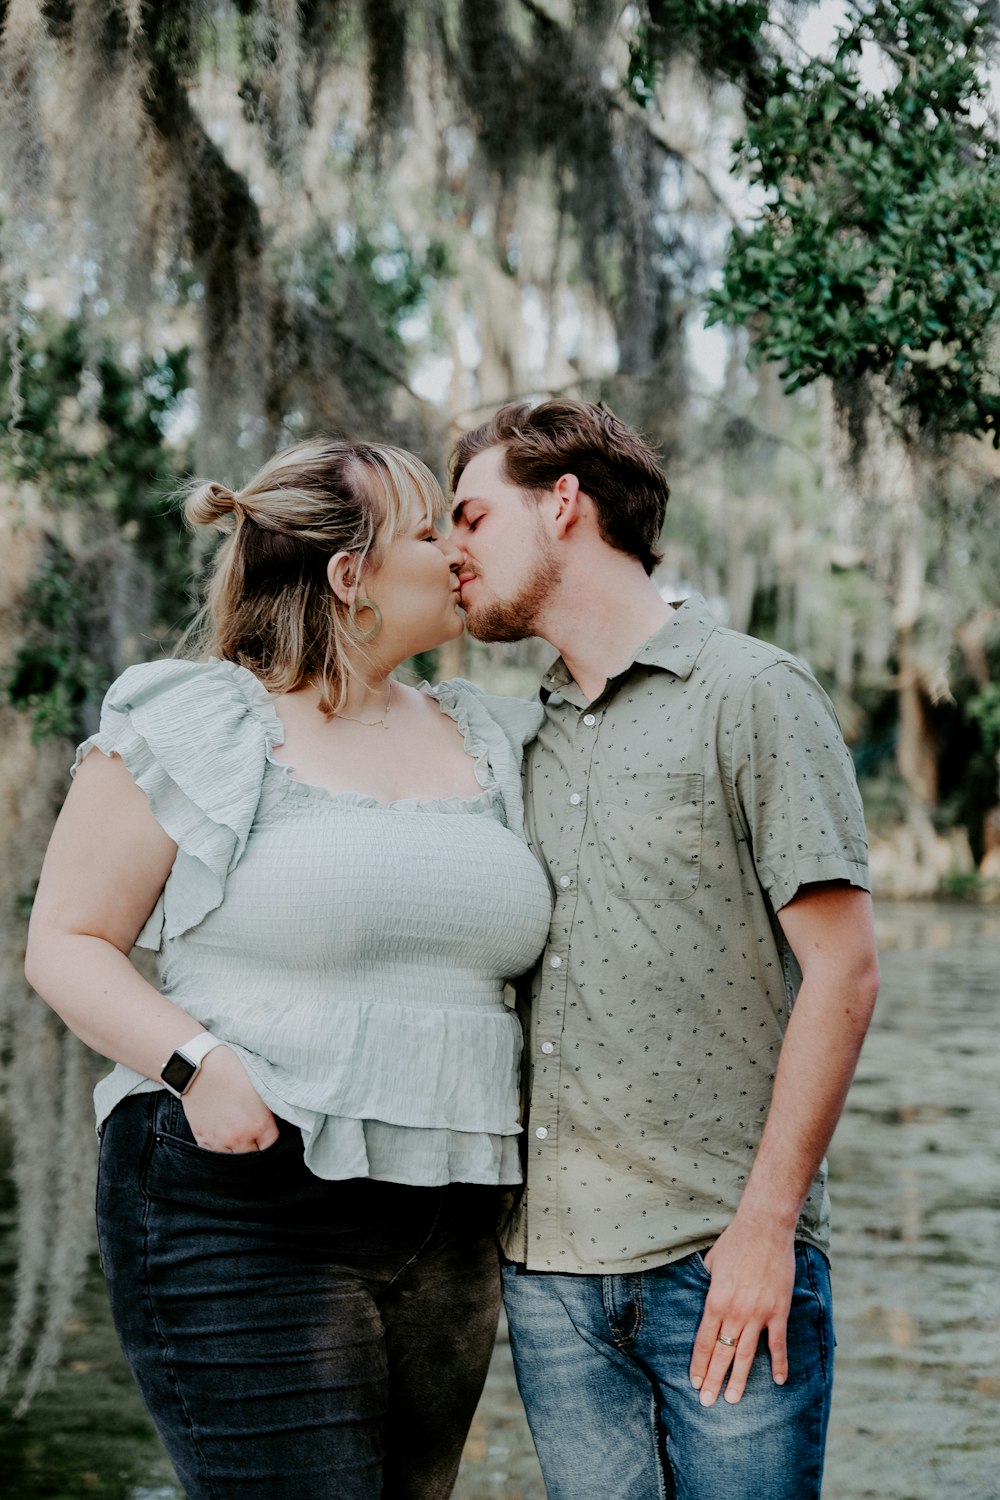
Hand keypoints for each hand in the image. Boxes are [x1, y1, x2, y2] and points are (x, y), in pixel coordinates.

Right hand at [181, 1044, 279, 1152]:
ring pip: (233, 1160)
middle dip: (255, 1148)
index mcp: (259, 1126)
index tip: (268, 1133)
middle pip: (253, 1157)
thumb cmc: (233, 1070)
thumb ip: (270, 1111)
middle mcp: (240, 1139)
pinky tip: (222, 1136)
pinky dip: (220, 1149)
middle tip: (254, 1137)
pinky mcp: (202, 1139)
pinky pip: (214, 1155)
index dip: (271, 1140)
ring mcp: (219, 1142)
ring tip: (237, 1136)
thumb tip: (277, 1122)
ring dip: (237, 1151)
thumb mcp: (261, 1088)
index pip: (272, 1147)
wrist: (201, 1066)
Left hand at [688, 1218, 795, 1405]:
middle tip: (707, 1403)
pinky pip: (778, 1344)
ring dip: (739, 1379)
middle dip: (713, 1380)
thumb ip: (708, 1286)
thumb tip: (705, 1298)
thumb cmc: (735, 1241)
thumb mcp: (711, 1264)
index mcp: (714, 1302)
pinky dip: (780, 1363)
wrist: (764, 1228)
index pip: (703, 1342)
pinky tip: (779, 1380)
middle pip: (722, 1354)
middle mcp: (735, 1313)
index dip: (698, 1364)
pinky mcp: (778, 1311)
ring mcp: (758, 1314)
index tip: (694, 1382)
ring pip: (746, 1355)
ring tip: (732, 1399)